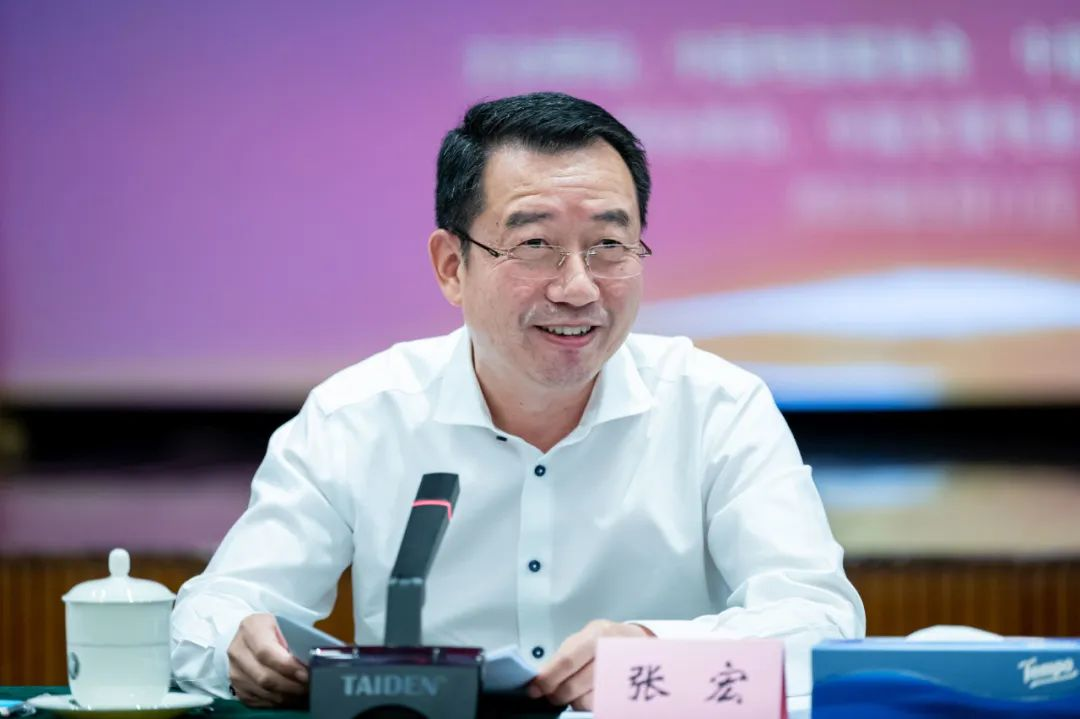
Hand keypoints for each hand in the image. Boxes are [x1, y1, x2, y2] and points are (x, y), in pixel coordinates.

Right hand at [226, 613, 309, 707]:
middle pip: (264, 676)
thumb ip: (296, 639)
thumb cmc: (274, 629)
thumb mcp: (284, 624)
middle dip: (291, 685)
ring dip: (286, 695)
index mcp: (251, 628)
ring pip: (262, 691)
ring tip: (304, 693)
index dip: (288, 667)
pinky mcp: (236, 687)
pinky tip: (291, 697)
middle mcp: (238, 650)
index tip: (306, 674)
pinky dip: (277, 701)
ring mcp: (235, 671)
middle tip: (309, 686)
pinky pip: (258, 700)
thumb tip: (313, 659)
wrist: (252, 635)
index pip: (266, 652)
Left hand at [527, 620, 653, 710]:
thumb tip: (540, 679)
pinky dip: (587, 704)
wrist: (638, 642)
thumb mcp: (584, 638)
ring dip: (572, 701)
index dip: (548, 678)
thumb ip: (564, 657)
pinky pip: (598, 706)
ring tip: (571, 692)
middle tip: (551, 694)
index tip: (535, 689)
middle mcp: (611, 653)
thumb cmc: (604, 640)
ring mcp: (621, 674)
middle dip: (557, 694)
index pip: (566, 661)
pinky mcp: (626, 692)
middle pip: (575, 685)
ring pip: (586, 700)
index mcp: (597, 635)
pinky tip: (585, 695)